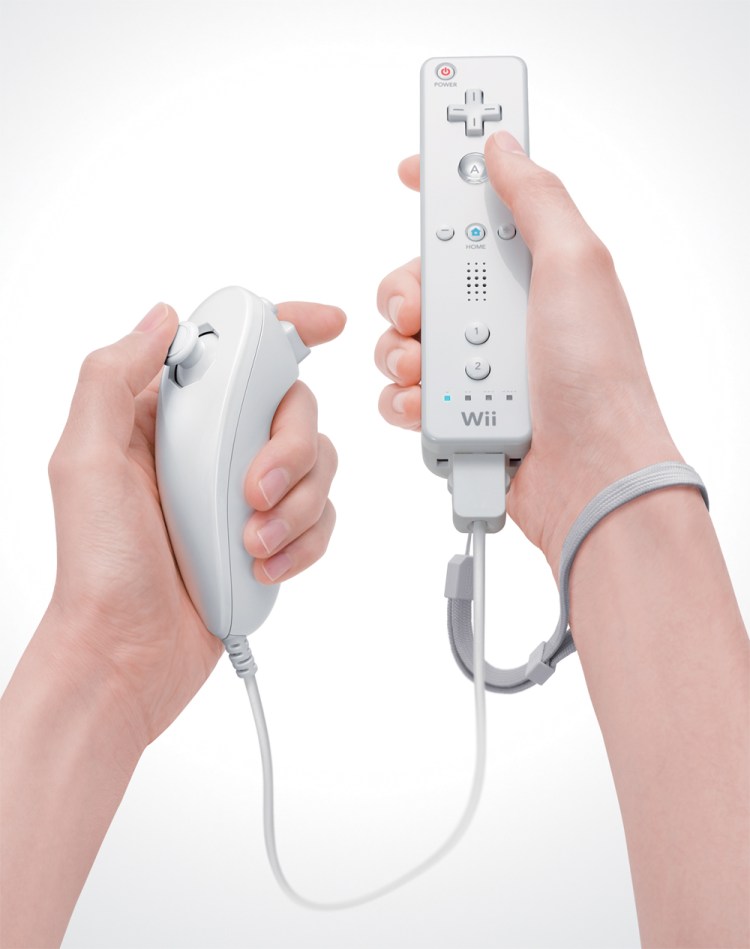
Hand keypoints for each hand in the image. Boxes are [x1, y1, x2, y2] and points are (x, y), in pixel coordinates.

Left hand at [45, 300, 344, 749]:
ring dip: (295, 506)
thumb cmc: (99, 568)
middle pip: (293, 409)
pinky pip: (322, 518)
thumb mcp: (84, 461)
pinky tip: (262, 564)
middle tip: (253, 490)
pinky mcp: (274, 535)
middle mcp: (213, 447)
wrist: (129, 655)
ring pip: (318, 465)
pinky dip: (302, 542)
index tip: (328, 325)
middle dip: (288, 449)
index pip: (235, 353)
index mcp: (169, 417)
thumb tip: (163, 318)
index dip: (286, 329)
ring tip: (250, 543)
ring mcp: (246, 492)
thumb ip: (112, 379)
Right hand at [375, 131, 679, 570]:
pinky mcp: (455, 412)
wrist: (589, 471)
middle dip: (404, 293)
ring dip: (400, 352)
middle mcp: (499, 316)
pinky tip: (429, 406)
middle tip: (417, 313)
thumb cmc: (596, 374)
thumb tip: (503, 147)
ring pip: (400, 340)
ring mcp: (475, 367)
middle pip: (419, 281)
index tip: (410, 171)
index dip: (440, 187)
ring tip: (427, 371)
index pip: (474, 214)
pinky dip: (405, 399)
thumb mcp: (576, 264)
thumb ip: (537, 197)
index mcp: (529, 272)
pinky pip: (401, 394)